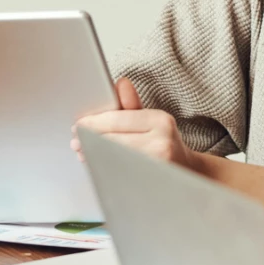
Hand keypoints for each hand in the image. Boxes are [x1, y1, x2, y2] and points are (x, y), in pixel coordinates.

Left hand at [71, 79, 195, 171]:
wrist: (187, 171)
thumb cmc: (164, 142)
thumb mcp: (152, 119)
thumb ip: (131, 104)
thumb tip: (120, 82)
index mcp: (160, 120)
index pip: (117, 120)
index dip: (93, 123)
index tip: (79, 126)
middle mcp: (161, 142)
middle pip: (113, 140)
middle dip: (90, 141)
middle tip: (76, 143)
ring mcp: (157, 165)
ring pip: (114, 158)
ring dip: (94, 156)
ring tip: (84, 153)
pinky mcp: (151, 182)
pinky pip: (119, 174)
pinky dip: (105, 169)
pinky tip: (98, 165)